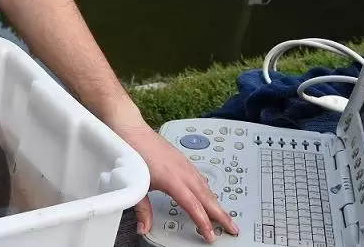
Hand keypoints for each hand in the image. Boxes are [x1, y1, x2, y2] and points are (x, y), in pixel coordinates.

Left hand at [118, 124, 239, 242]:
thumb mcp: (136, 185)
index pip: (193, 206)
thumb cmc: (133, 153)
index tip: (210, 235)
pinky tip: (208, 193)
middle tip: (232, 228)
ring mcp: (184, 164)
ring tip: (224, 215)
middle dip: (221, 215)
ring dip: (216, 202)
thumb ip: (142, 210)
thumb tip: (143, 227)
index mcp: (173, 180)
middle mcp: (182, 172)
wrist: (131, 129)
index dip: (203, 222)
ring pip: (205, 186)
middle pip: (207, 197)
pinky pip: (200, 176)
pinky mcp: (182, 159)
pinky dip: (208, 188)